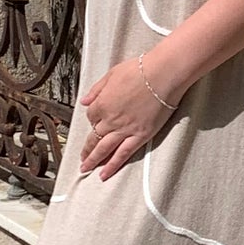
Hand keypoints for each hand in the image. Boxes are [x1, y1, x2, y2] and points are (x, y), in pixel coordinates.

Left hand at [78, 52, 177, 179]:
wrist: (162, 75)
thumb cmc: (139, 70)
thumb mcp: (112, 74)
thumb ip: (96, 89)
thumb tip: (84, 101)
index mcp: (102, 103)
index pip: (91, 116)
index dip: (92, 119)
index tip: (96, 122)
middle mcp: (110, 120)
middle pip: (93, 137)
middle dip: (86, 149)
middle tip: (82, 159)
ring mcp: (124, 130)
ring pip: (104, 149)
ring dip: (93, 160)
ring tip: (86, 169)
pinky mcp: (140, 136)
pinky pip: (123, 154)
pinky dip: (112, 166)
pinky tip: (104, 174)